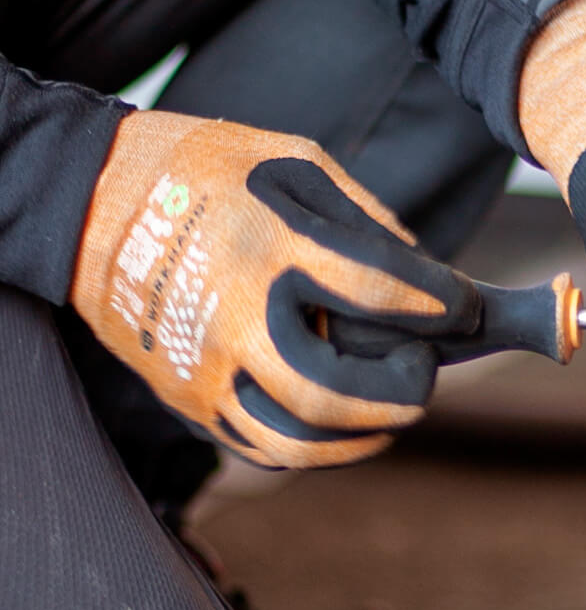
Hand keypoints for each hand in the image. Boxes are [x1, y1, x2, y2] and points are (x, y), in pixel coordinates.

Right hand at [71, 111, 479, 466]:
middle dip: (405, 389)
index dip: (443, 303)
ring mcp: (203, 365)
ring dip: (364, 435)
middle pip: (334, 390)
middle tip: (427, 369)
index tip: (467, 305)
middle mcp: (236, 313)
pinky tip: (344, 420)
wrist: (94, 202)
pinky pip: (260, 445)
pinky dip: (316, 444)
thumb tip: (424, 275)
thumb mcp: (294, 163)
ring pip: (297, 439)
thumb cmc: (209, 172)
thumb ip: (365, 218)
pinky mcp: (185, 396)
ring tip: (394, 410)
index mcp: (271, 243)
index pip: (381, 288)